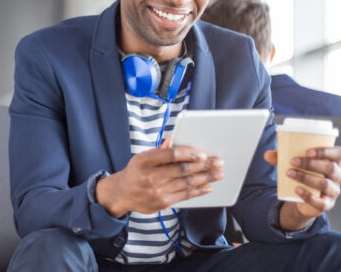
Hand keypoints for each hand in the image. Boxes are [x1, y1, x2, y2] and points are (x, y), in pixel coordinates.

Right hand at [96, 140, 223, 217]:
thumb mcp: (142, 157)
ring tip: (218, 174)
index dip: (188, 154)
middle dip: (203, 166)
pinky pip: (185, 195)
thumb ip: (160, 150)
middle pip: (182, 170)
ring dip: (206, 178)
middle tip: (218, 162)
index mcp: (144, 161)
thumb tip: (174, 138)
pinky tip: (208, 186)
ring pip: (186, 183)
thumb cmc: (135, 172)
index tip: (203, 154)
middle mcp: (150, 176)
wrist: (122, 194)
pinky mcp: (162, 203)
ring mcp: (156, 191)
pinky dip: (198, 191)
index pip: (170, 155)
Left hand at [264, 147, 340, 225]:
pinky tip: (296, 189)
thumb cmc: (303, 174)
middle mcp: (338, 176)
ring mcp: (334, 191)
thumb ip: (281, 158)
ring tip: (289, 173)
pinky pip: (321, 202)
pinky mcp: (327, 204)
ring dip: (306, 177)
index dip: (326, 151)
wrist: (302, 197)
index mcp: (334, 162)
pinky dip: (308, 196)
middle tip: (292, 161)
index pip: (339, 153)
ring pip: (325, 184)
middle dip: (310, 164)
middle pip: (331, 168)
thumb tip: (267, 154)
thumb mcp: (294, 164)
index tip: (308, 151)